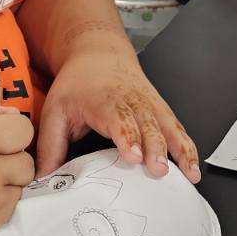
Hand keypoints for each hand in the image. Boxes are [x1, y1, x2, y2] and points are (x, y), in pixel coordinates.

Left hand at [36, 44, 200, 183]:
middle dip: (155, 148)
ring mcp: (150, 105)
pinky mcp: (161, 111)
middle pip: (147, 125)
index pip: (118, 119)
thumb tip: (42, 181)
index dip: (127, 137)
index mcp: (104, 100)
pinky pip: (178, 130)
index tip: (133, 156)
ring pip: (168, 127)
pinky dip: (188, 148)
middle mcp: (132, 101)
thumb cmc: (78, 84)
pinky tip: (194, 169)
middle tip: (158, 170)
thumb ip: (49, 146)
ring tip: (189, 174)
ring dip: (180, 150)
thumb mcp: (55, 110)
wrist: (99, 54)